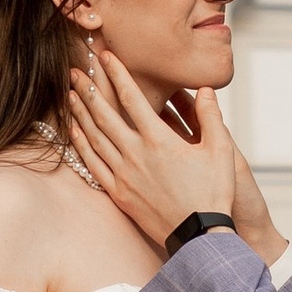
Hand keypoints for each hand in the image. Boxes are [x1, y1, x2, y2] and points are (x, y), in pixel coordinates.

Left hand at [70, 48, 236, 246]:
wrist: (199, 235)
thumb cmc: (214, 192)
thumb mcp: (221, 151)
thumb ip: (212, 116)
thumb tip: (205, 89)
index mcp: (160, 140)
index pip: (133, 98)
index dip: (118, 74)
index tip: (105, 56)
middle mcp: (136, 154)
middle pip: (105, 114)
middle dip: (89, 89)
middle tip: (75, 69)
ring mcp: (124, 175)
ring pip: (95, 137)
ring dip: (81, 113)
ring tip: (70, 94)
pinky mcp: (119, 193)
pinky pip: (93, 165)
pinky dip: (82, 145)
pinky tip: (75, 132)